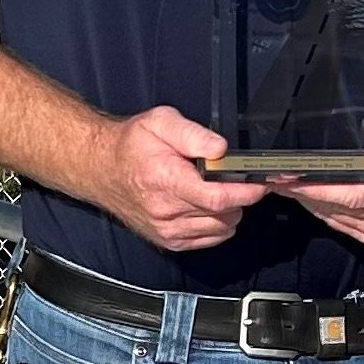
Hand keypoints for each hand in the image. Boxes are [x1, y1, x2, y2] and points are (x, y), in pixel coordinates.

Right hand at [91, 106, 266, 250]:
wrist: (103, 169)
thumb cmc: (132, 145)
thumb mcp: (161, 122)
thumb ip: (193, 134)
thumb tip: (221, 149)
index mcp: (167, 181)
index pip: (217, 198)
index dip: (245, 192)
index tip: (260, 183)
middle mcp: (167, 212)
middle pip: (224, 216)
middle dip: (241, 198)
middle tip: (240, 179)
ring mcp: (167, 231)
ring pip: (220, 230)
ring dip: (230, 212)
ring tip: (221, 189)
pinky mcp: (169, 242)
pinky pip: (209, 239)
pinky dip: (218, 224)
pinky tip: (209, 205)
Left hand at [277, 117, 363, 244]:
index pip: (355, 195)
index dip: (320, 188)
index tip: (292, 179)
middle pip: (339, 209)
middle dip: (304, 194)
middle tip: (274, 178)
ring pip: (336, 218)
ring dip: (308, 202)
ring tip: (282, 184)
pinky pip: (341, 224)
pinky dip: (321, 209)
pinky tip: (305, 195)